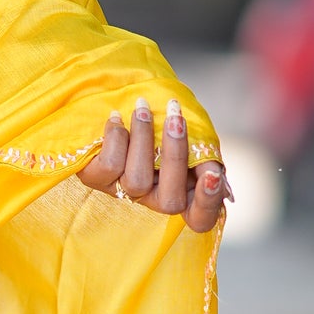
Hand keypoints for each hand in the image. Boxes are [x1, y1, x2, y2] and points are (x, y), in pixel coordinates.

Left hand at [77, 100, 229, 234]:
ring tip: (142, 108)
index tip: (212, 174)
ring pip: (137, 182)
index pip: (200, 219)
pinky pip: (109, 167)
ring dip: (143, 138)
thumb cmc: (162, 116)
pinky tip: (118, 118)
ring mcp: (123, 190)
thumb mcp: (190, 133)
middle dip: (175, 156)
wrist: (118, 95)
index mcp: (183, 189)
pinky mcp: (95, 178)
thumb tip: (218, 179)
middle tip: (176, 117)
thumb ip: (204, 157)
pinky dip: (116, 137)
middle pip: (170, 202)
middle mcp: (152, 197)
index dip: (208, 204)